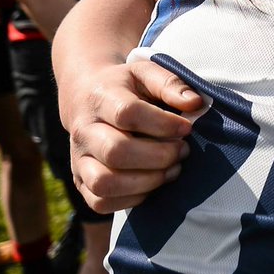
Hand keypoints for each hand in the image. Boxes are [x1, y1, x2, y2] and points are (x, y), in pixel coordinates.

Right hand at [64, 60, 203, 212]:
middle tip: (182, 151)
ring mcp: (78, 159)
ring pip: (105, 183)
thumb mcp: (146, 72)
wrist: (87, 98)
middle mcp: (84, 131)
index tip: (186, 127)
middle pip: (116, 152)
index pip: (128, 113)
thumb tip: (195, 103)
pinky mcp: (81, 182)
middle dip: (160, 156)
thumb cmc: (125, 87)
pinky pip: (101, 201)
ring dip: (148, 181)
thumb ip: (171, 84)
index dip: (163, 124)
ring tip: (172, 170)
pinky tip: (153, 182)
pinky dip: (133, 199)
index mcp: (100, 99)